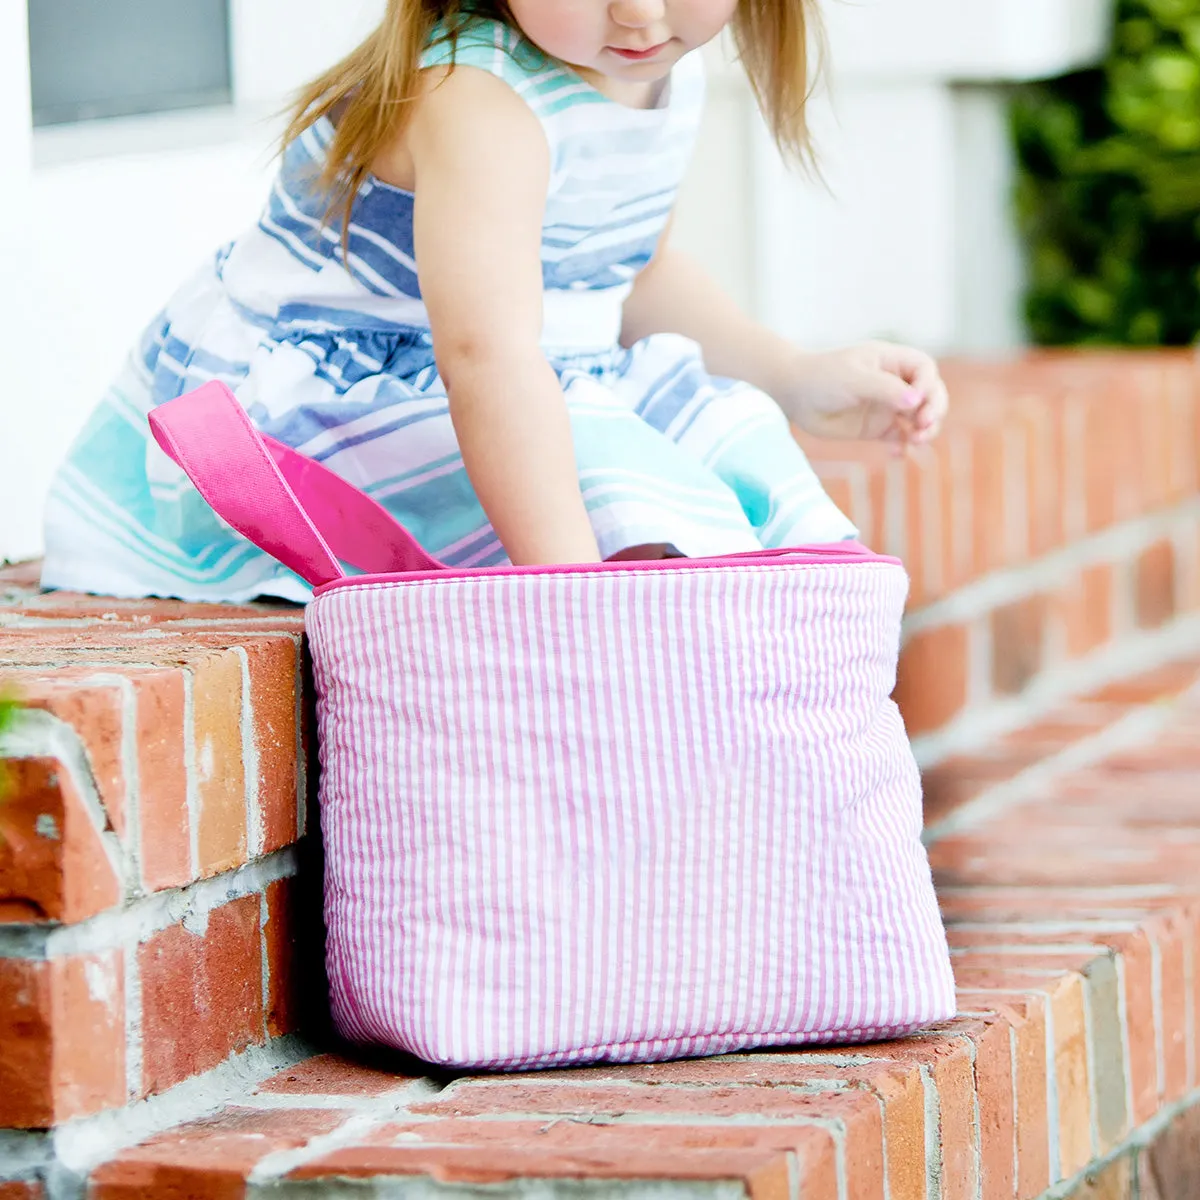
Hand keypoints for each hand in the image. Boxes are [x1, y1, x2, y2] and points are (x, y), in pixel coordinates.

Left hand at [781, 342, 948, 452]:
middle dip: (934, 409)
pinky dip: (903, 446)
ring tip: (917, 440)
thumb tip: (916, 401)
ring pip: (919, 418)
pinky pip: (899, 438)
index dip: (928, 385)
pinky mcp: (876, 428)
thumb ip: (884, 389)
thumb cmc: (822, 377)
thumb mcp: (853, 378)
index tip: (916, 400)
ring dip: (925, 430)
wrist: (794, 395)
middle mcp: (894, 383)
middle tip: (923, 425)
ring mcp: (887, 406)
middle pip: (930, 395)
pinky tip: (898, 454)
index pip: (925, 369)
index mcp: (892, 362)